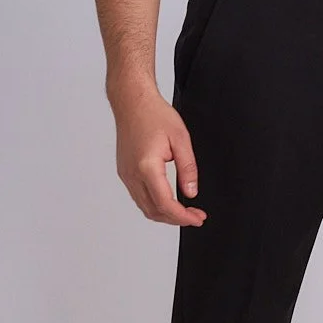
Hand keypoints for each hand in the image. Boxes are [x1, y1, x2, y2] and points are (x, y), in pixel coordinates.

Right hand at [112, 82, 206, 227]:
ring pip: (144, 207)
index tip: (197, 218)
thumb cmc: (154, 115)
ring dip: (164, 214)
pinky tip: (168, 200)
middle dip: (176, 219)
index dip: (183, 216)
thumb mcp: (181, 139)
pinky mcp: (124, 172)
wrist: (132, 102)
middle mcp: (132, 174)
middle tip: (195, 216)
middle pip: (153, 210)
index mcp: (147, 167)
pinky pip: (138, 197)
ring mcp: (125, 175)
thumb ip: (188, 168)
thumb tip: (191, 192)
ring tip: (184, 211)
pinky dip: (154, 204)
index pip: (165, 204)